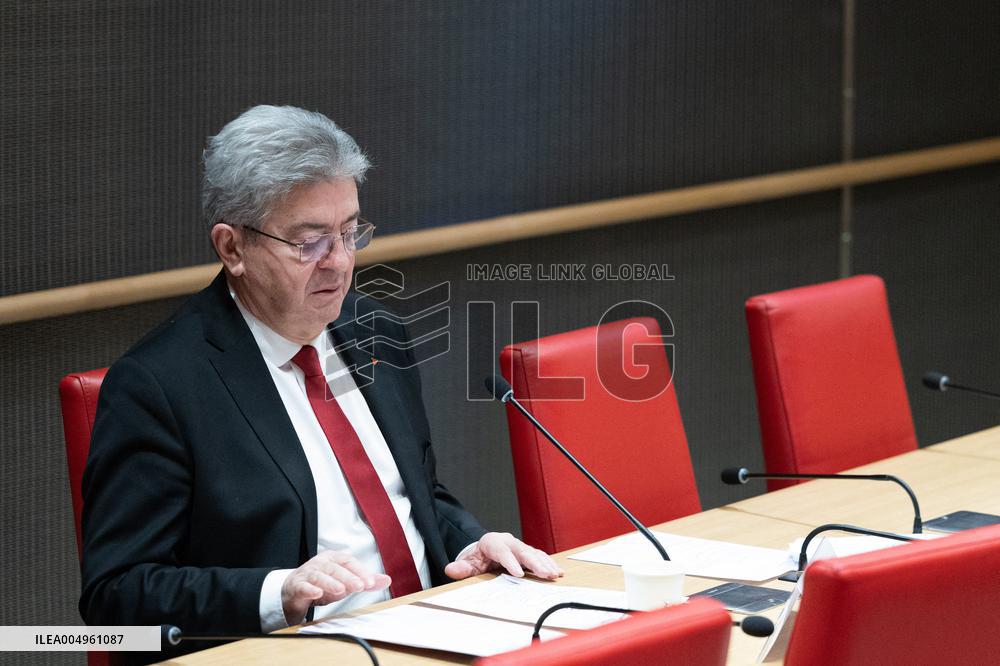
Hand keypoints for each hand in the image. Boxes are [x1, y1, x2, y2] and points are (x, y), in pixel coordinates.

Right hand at [281, 550, 390, 624]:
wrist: (294, 592)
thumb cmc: (322, 585)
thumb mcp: (346, 583)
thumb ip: (364, 581)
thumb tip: (387, 580)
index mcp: (333, 559)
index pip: (349, 562)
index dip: (360, 571)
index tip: (370, 582)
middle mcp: (320, 563)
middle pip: (335, 568)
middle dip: (349, 577)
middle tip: (360, 586)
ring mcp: (307, 573)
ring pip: (319, 576)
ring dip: (330, 583)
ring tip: (341, 590)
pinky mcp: (296, 586)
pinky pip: (303, 586)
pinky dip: (310, 589)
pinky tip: (317, 593)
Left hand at [444, 532, 563, 580]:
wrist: (483, 549)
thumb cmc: (477, 556)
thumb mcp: (466, 562)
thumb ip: (460, 567)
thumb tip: (450, 569)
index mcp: (493, 542)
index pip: (502, 552)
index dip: (510, 562)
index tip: (518, 573)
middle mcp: (509, 542)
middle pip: (523, 551)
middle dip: (535, 563)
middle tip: (545, 574)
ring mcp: (519, 547)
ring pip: (534, 553)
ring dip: (545, 564)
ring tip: (554, 574)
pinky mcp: (527, 553)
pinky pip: (539, 556)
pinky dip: (548, 563)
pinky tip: (557, 571)